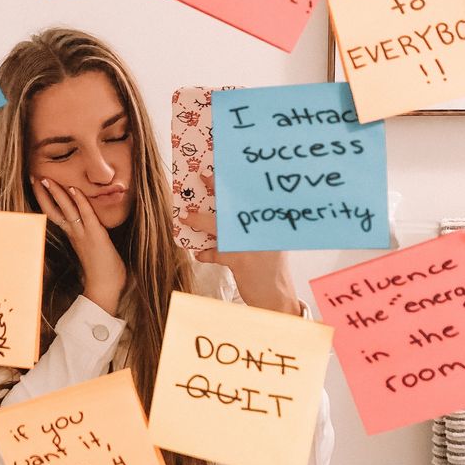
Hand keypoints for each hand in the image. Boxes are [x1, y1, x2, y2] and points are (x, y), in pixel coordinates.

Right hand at [32, 177, 126, 315]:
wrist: (106, 289)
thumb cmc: (103, 272)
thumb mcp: (92, 250)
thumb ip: (88, 239)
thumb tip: (90, 232)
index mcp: (73, 236)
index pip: (56, 214)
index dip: (46, 200)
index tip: (39, 186)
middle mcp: (74, 233)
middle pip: (54, 210)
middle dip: (44, 194)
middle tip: (35, 177)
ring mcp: (83, 234)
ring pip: (66, 210)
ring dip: (56, 193)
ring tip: (46, 179)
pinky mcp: (96, 235)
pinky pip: (86, 215)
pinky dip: (80, 201)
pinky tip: (73, 188)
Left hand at [181, 173, 300, 315]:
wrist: (278, 299)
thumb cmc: (272, 270)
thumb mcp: (269, 244)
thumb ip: (253, 228)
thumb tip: (227, 214)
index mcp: (272, 221)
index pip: (254, 194)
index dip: (239, 179)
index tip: (225, 165)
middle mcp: (264, 228)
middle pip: (235, 203)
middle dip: (217, 188)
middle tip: (203, 175)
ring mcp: (251, 243)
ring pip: (219, 225)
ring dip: (200, 221)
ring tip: (186, 216)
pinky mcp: (240, 259)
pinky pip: (215, 252)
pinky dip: (205, 253)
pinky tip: (200, 254)